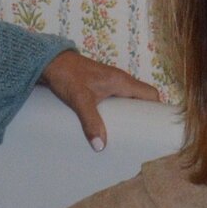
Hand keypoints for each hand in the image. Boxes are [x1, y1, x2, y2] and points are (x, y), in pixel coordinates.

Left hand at [41, 49, 160, 151]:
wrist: (49, 62)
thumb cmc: (67, 75)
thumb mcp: (80, 100)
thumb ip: (91, 122)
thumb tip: (100, 146)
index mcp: (122, 81)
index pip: (150, 94)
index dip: (157, 109)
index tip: (156, 127)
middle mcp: (119, 81)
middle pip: (141, 99)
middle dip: (142, 116)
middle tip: (140, 137)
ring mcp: (109, 83)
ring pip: (127, 100)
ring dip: (128, 114)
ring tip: (125, 134)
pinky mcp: (98, 86)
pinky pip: (115, 100)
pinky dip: (116, 111)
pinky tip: (108, 124)